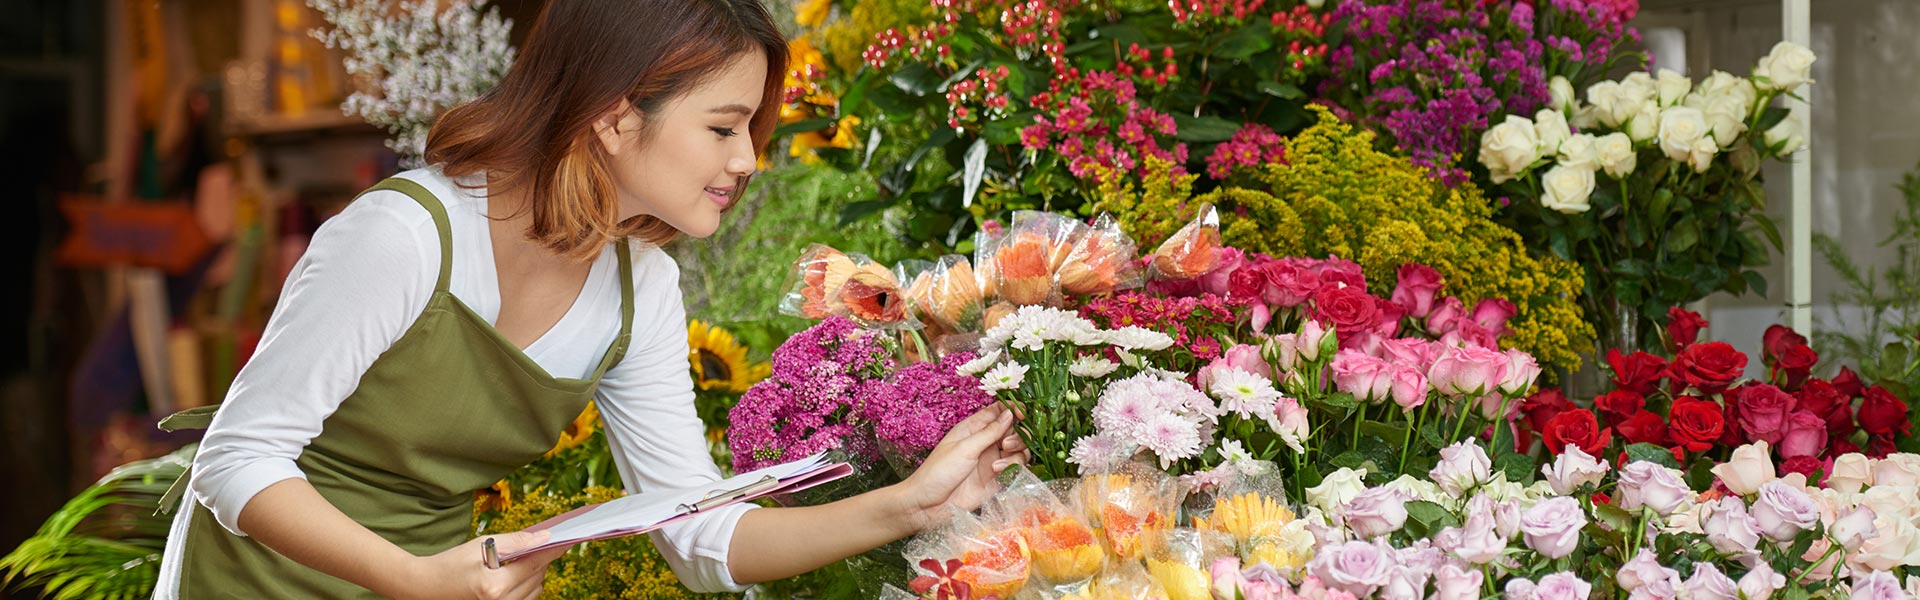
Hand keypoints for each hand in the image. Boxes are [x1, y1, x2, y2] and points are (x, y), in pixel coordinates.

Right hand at [392, 530, 568, 599]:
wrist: (424, 587)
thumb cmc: (449, 564)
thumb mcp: (480, 546)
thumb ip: (514, 542)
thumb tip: (542, 537)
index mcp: (494, 587)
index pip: (534, 564)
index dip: (553, 550)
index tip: (568, 539)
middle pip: (537, 577)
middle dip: (543, 558)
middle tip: (545, 541)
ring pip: (535, 589)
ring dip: (536, 572)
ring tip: (526, 556)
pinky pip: (525, 598)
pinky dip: (527, 583)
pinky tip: (519, 570)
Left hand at [890, 404, 1029, 531]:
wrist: (928, 505)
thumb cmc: (938, 472)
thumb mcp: (964, 448)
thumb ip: (990, 432)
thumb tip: (1010, 414)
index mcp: (973, 428)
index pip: (998, 411)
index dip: (1013, 409)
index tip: (1023, 414)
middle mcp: (985, 443)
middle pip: (1014, 431)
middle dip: (1017, 435)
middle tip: (1005, 444)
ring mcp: (992, 461)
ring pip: (1019, 450)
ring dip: (1016, 452)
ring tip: (997, 464)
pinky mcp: (997, 480)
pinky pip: (1015, 468)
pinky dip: (1012, 467)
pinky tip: (997, 471)